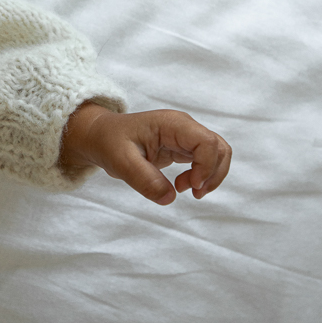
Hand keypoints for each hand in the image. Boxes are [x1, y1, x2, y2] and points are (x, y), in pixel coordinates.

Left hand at [58, 103, 230, 204]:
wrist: (101, 137)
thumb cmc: (110, 142)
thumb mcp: (120, 161)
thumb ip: (144, 179)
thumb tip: (170, 198)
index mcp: (172, 124)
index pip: (206, 142)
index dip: (206, 167)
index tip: (190, 187)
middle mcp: (183, 128)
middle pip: (219, 148)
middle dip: (213, 174)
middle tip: (192, 192)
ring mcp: (185, 137)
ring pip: (217, 154)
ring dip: (210, 176)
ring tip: (186, 190)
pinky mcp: (182, 148)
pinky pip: (205, 161)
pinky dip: (201, 177)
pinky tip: (181, 186)